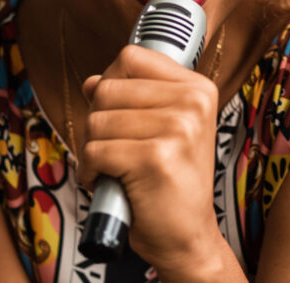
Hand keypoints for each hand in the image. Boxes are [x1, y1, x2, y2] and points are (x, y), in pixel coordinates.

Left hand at [77, 44, 223, 273]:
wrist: (186, 232)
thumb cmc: (171, 180)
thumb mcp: (164, 129)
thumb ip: (132, 98)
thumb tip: (91, 81)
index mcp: (199, 88)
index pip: (131, 57)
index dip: (112, 83)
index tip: (122, 112)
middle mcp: (194, 102)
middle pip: (107, 87)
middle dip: (99, 122)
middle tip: (119, 148)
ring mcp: (178, 128)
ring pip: (96, 120)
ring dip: (92, 149)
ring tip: (116, 167)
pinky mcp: (155, 157)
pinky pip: (94, 150)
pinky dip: (90, 171)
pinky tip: (109, 182)